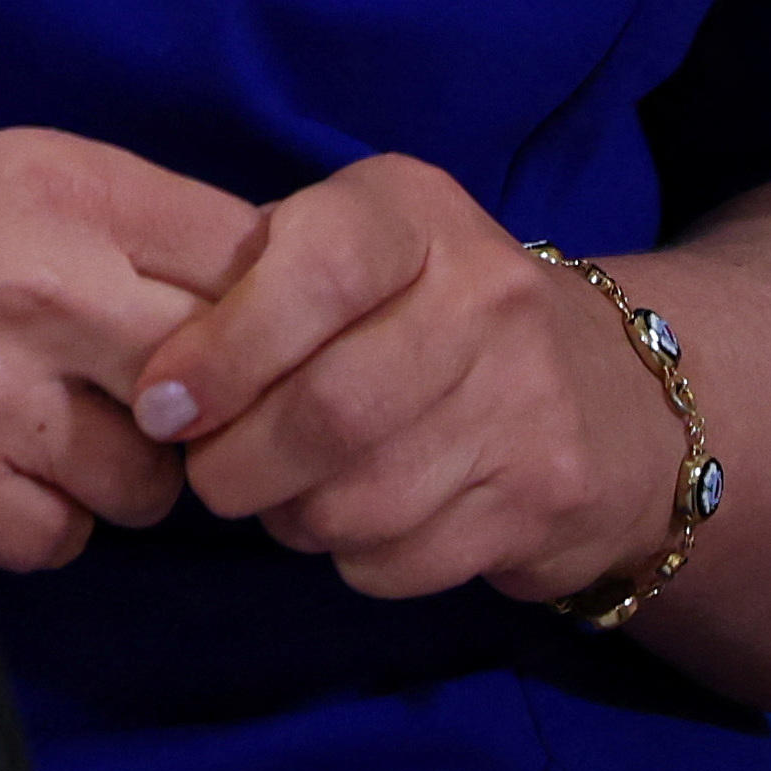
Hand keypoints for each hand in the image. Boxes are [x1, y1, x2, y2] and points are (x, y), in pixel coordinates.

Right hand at [0, 129, 261, 571]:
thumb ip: (105, 237)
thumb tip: (240, 322)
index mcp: (61, 179)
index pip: (255, 257)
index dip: (261, 318)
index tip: (226, 344)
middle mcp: (46, 277)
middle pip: (225, 380)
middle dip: (201, 414)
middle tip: (141, 415)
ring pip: (151, 481)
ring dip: (107, 478)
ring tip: (24, 440)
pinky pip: (63, 541)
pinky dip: (29, 526)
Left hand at [125, 155, 676, 605]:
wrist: (610, 396)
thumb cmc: (425, 313)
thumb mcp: (350, 251)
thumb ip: (252, 287)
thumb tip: (160, 385)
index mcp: (417, 212)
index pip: (317, 270)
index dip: (224, 350)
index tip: (164, 403)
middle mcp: (489, 295)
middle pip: (330, 408)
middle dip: (237, 462)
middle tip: (209, 473)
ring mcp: (530, 402)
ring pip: (360, 498)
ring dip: (290, 516)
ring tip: (283, 494)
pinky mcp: (546, 499)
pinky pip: (403, 558)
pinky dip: (352, 556)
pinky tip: (358, 521)